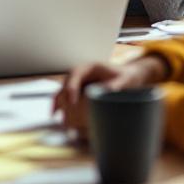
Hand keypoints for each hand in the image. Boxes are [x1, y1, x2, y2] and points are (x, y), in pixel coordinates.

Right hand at [52, 56, 168, 132]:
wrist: (127, 78)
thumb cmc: (126, 77)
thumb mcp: (124, 79)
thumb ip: (117, 85)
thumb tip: (108, 92)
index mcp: (90, 67)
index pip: (75, 73)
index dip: (71, 86)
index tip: (72, 100)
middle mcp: (80, 74)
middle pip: (66, 83)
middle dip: (63, 98)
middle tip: (65, 114)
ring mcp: (78, 83)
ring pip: (63, 90)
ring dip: (58, 103)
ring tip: (58, 117)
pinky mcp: (78, 91)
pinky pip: (65, 97)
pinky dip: (59, 104)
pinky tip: (55, 114)